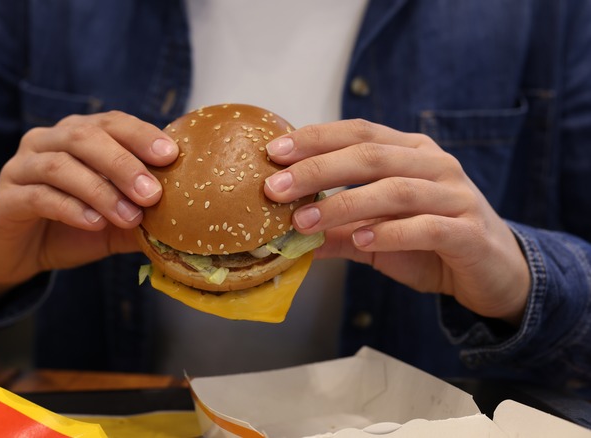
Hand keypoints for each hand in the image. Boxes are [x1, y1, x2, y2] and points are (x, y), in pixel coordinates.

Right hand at [0, 111, 177, 299]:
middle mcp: (46, 142)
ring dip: (100, 190)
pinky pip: (39, 196)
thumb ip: (144, 216)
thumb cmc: (71, 228)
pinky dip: (71, 208)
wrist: (18, 256)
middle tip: (152, 193)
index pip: (111, 122)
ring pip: (60, 165)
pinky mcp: (5, 199)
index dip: (140, 134)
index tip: (171, 154)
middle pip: (84, 137)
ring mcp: (20, 168)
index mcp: (76, 135)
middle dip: (123, 163)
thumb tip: (188, 222)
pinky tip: (95, 223)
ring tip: (129, 216)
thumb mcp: (115, 222)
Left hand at [263, 119, 529, 324]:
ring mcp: (456, 196)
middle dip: (318, 169)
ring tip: (304, 222)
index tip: (273, 153)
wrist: (495, 272)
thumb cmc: (429, 244)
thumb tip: (283, 237)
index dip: (315, 138)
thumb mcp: (373, 236)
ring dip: (343, 205)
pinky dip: (390, 233)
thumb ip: (334, 231)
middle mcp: (434, 164)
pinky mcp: (469, 232)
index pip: (358, 132)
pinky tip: (360, 240)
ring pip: (395, 190)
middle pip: (371, 155)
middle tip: (275, 188)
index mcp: (410, 152)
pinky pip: (427, 227)